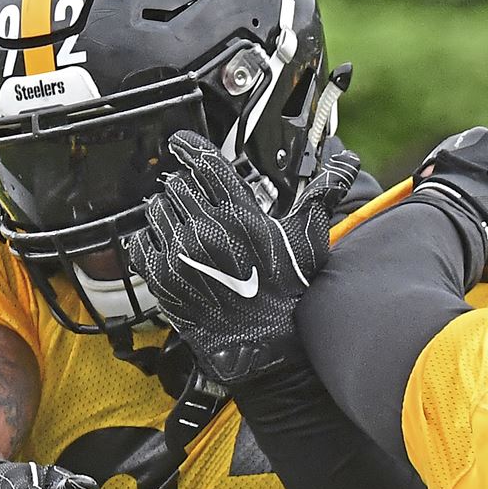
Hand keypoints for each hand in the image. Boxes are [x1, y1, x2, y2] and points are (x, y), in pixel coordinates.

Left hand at [125, 130, 360, 384]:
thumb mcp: (308, 239)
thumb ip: (322, 194)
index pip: (204, 163)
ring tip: (185, 224)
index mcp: (240, 215)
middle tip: (195, 198)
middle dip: (185, 187)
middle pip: (178, 186)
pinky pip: (140, 244)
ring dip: (167, 212)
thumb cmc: (288, 293)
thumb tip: (347, 162)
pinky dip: (150, 240)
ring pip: (156, 211)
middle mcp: (206, 231)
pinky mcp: (162, 280)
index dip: (188, 147)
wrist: (264, 345)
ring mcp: (180, 255)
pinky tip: (166, 245)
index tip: (180, 144)